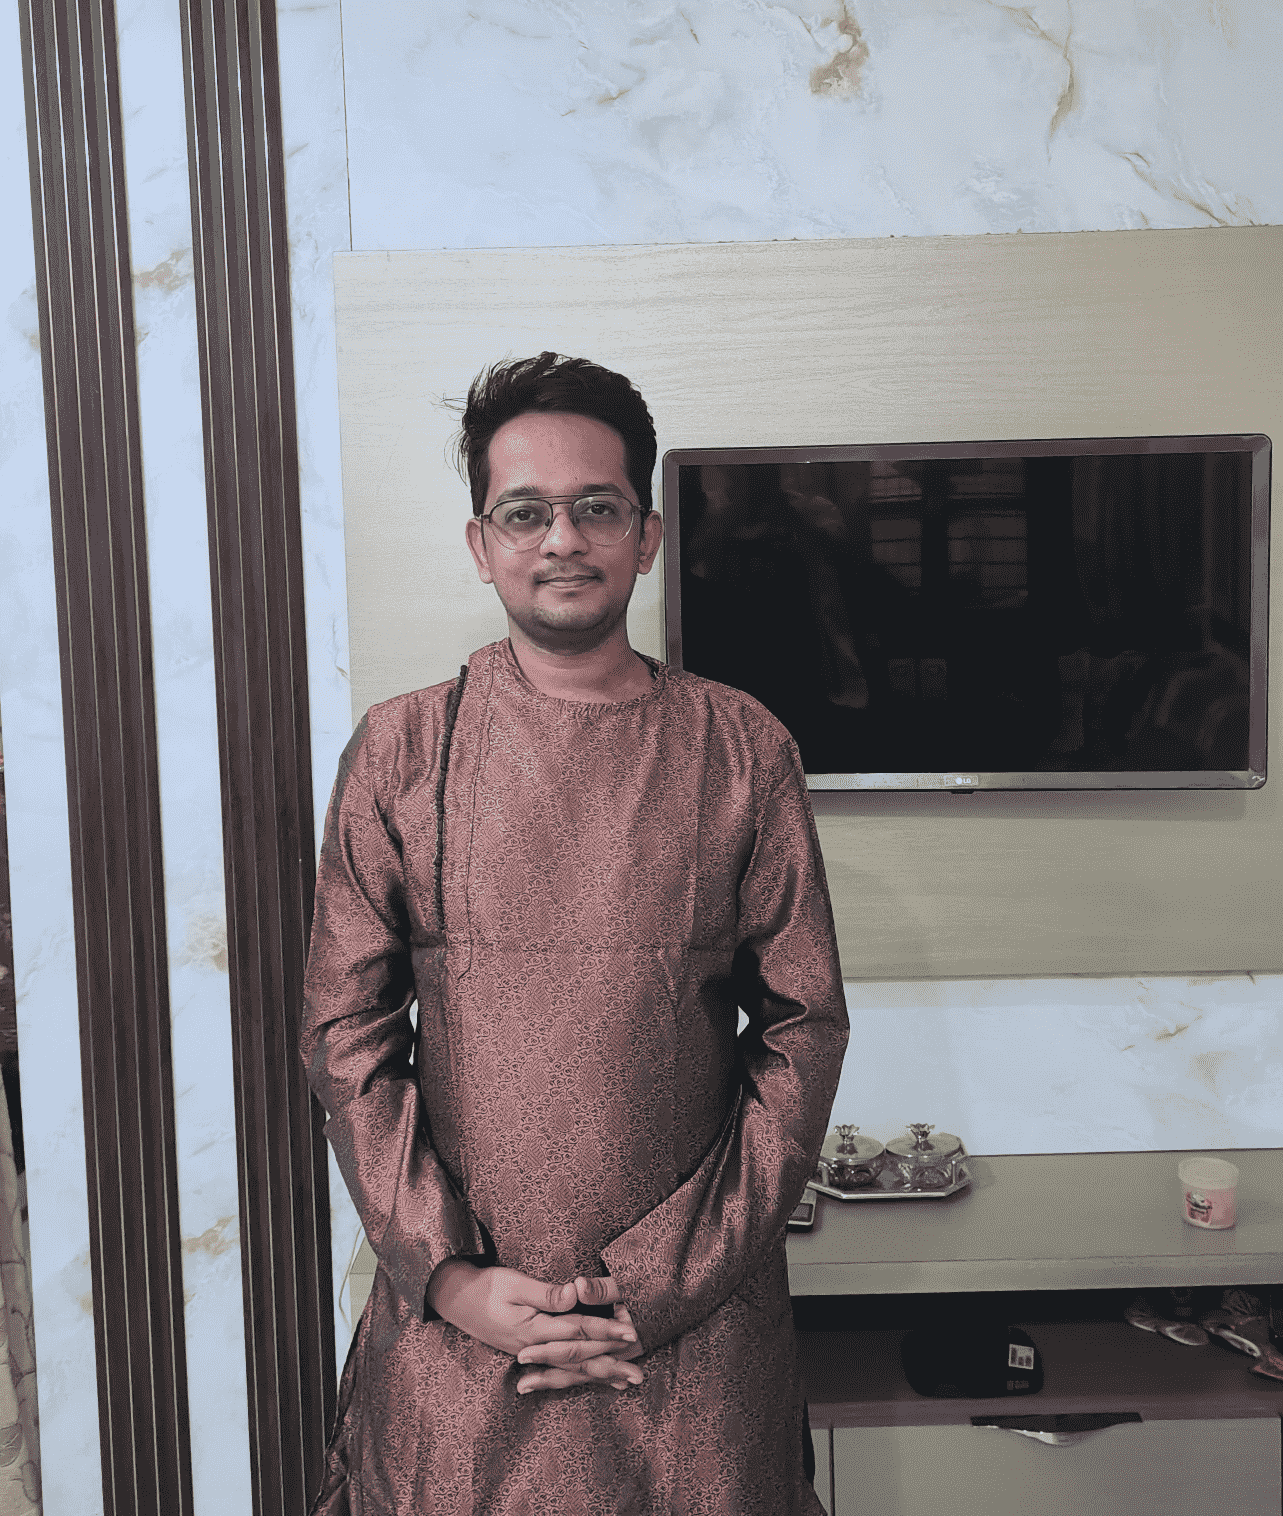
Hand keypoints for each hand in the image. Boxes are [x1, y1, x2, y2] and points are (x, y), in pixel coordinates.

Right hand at [426, 1260, 641, 1391]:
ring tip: (625, 1384)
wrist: (453, 1299)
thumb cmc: (484, 1286)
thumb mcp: (514, 1284)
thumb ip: (546, 1293)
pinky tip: (591, 1378)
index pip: (578, 1330)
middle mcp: (536, 1347)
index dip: (605, 1330)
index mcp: (535, 1329)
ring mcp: (531, 1352)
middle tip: (639, 1375)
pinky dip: (577, 1375)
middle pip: (579, 1357)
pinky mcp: (528, 1351)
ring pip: (571, 1368)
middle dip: (611, 1364)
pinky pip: (558, 1368)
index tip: (631, 1333)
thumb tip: (576, 1293)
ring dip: (599, 1375)